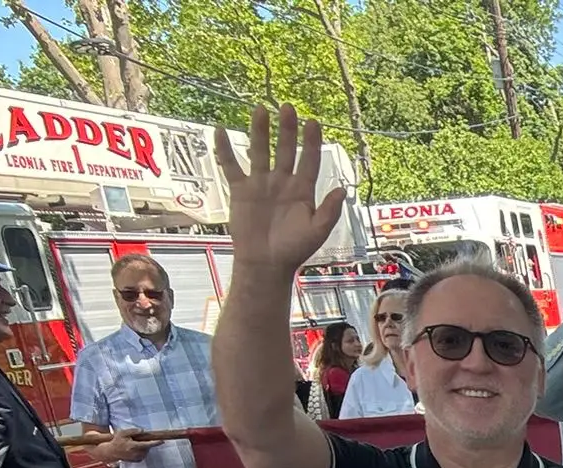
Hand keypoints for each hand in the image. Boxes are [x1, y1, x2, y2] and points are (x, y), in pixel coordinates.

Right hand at [90, 428, 150, 464]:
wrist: (112, 452)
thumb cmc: (117, 441)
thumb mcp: (123, 433)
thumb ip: (133, 431)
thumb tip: (143, 431)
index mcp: (133, 446)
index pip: (147, 444)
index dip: (155, 442)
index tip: (162, 441)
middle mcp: (136, 453)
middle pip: (148, 447)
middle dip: (146, 442)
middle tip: (137, 440)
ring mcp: (137, 458)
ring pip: (146, 450)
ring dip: (144, 447)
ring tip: (134, 444)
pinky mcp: (138, 460)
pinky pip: (144, 454)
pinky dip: (142, 451)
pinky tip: (134, 449)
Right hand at [215, 106, 347, 274]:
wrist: (266, 264)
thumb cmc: (294, 250)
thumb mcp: (317, 231)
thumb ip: (329, 210)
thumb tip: (342, 189)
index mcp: (303, 191)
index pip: (309, 160)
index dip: (311, 141)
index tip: (313, 122)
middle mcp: (282, 183)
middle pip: (285, 150)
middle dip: (287, 129)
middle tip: (288, 107)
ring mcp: (261, 184)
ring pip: (260, 151)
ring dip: (260, 131)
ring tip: (260, 110)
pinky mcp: (241, 190)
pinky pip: (231, 166)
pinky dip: (224, 150)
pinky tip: (220, 131)